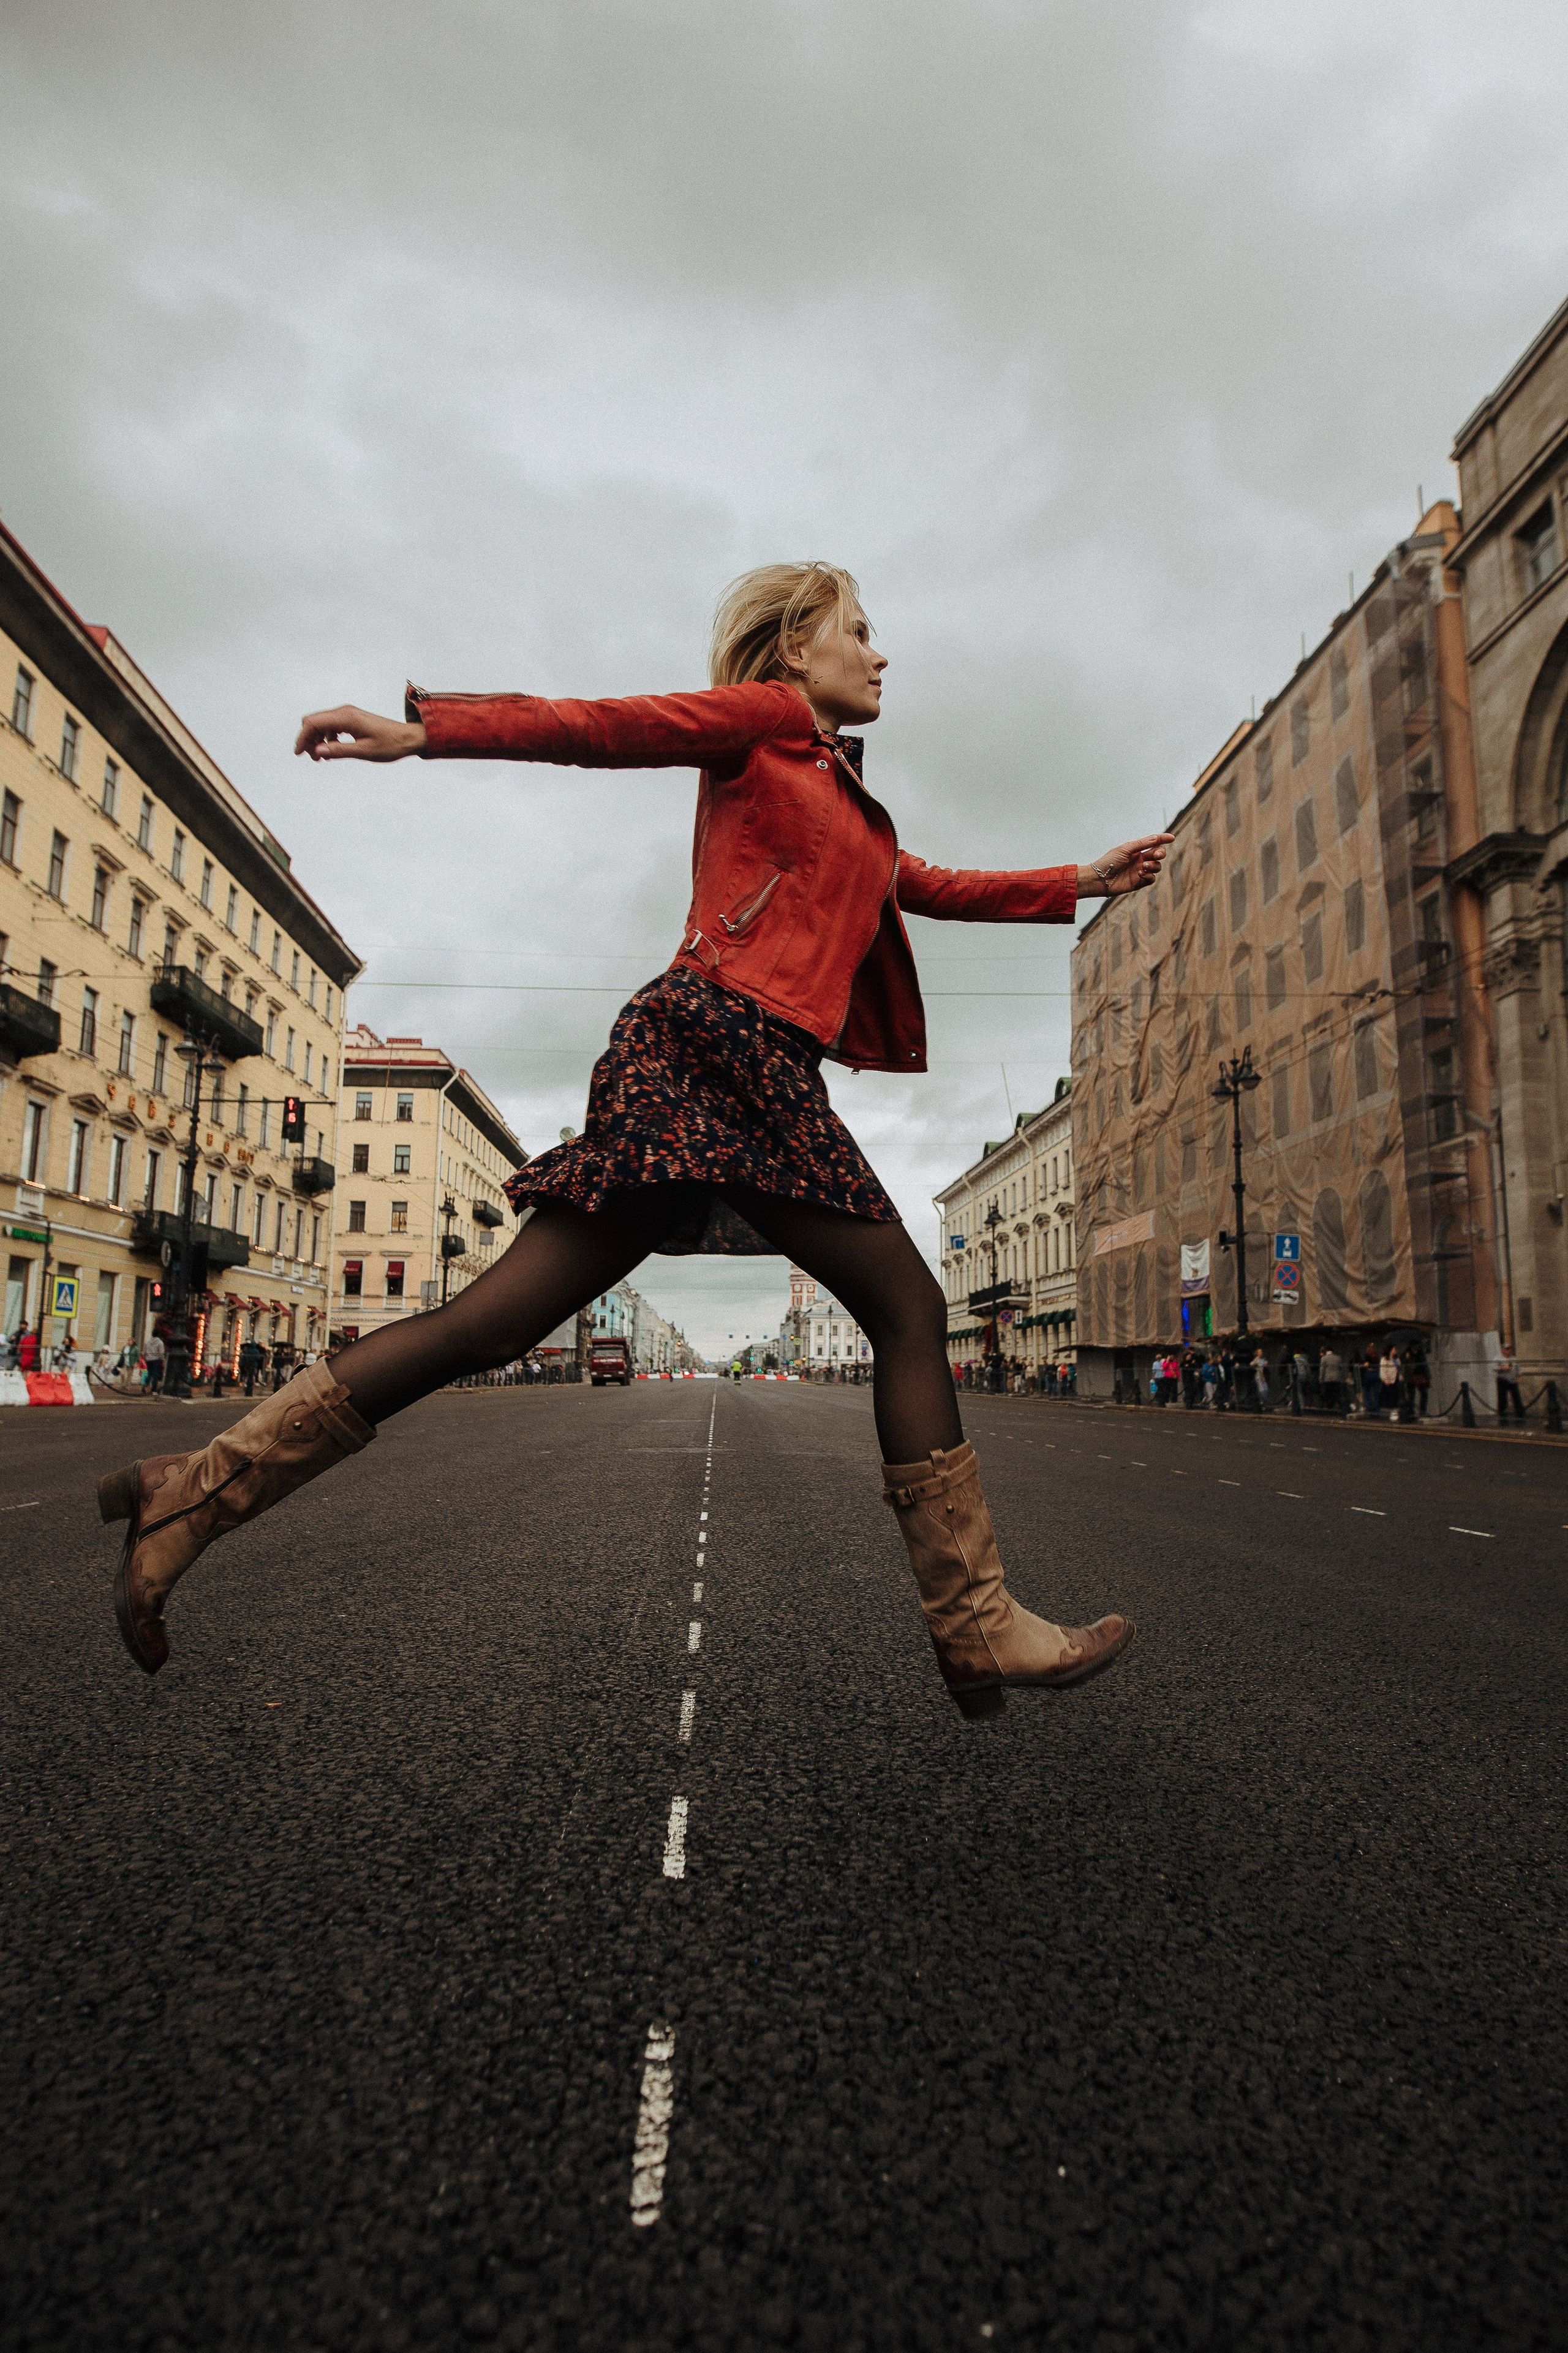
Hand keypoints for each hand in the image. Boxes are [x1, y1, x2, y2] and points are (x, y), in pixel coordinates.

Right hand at [294, 706, 425, 761]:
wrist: (408, 738)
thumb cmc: (390, 744)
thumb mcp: (364, 752)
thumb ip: (340, 751)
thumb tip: (317, 752)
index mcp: (346, 717)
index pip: (313, 723)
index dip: (302, 738)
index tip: (299, 754)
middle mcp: (344, 712)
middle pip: (314, 721)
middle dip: (308, 739)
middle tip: (313, 759)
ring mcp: (348, 714)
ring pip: (321, 724)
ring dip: (317, 740)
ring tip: (321, 759)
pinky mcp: (352, 719)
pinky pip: (331, 726)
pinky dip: (327, 738)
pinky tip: (332, 750)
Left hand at [1077, 832, 1172, 897]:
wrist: (1099, 878)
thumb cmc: (1109, 862)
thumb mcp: (1125, 849)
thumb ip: (1141, 844)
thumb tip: (1156, 838)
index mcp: (1136, 850)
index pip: (1153, 843)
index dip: (1162, 840)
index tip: (1171, 838)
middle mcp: (1140, 860)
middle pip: (1158, 855)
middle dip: (1160, 854)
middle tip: (1157, 855)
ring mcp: (1140, 871)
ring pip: (1157, 867)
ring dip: (1153, 866)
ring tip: (1143, 866)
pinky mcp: (1139, 882)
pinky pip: (1151, 879)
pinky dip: (1149, 876)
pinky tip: (1140, 874)